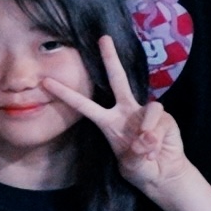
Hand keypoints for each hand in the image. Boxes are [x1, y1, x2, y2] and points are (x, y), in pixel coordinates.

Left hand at [40, 37, 190, 196]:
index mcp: (108, 122)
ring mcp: (144, 111)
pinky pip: (159, 119)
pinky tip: (156, 146)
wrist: (164, 173)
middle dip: (110, 58)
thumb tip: (145, 136)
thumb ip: (135, 152)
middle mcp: (125, 111)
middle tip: (103, 38)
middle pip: (117, 79)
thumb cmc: (141, 168)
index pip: (83, 105)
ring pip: (148, 107)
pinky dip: (157, 133)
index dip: (66, 94)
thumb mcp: (131, 164)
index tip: (46, 82)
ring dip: (146, 130)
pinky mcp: (163, 116)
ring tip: (146, 149)